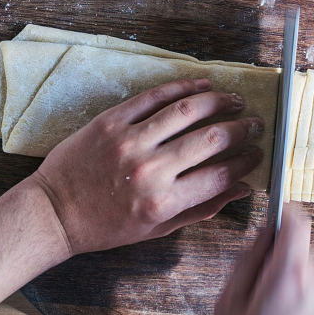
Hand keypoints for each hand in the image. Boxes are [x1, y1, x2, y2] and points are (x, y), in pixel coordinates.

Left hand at [31, 77, 263, 254]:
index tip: (258, 153)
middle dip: (241, 129)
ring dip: (218, 102)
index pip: (220, 175)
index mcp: (163, 202)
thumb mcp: (158, 229)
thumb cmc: (106, 225)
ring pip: (186, 111)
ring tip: (234, 100)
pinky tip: (202, 85)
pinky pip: (154, 97)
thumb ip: (202, 208)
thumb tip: (241, 189)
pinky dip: (182, 87)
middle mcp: (149, 171)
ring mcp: (129, 142)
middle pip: (210, 140)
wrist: (55, 211)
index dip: (246, 162)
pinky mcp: (111, 121)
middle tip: (254, 124)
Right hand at [216, 204, 313, 314]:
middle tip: (261, 300)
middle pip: (300, 251)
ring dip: (297, 287)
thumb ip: (247, 261)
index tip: (272, 223)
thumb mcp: (228, 308)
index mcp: (290, 273)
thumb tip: (262, 234)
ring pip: (313, 274)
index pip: (296, 219)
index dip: (282, 217)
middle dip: (281, 265)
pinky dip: (311, 305)